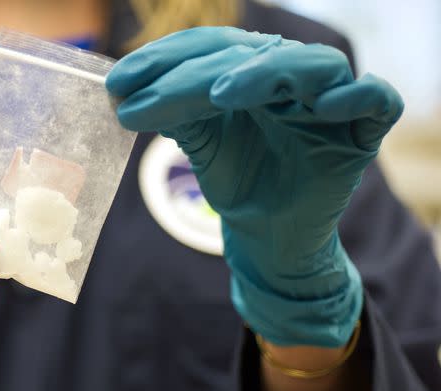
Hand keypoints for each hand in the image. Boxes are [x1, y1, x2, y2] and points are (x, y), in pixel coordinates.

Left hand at [107, 27, 402, 345]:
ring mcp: (328, 102)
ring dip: (267, 73)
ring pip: (312, 65)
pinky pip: (375, 99)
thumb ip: (174, 111)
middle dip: (191, 73)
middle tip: (142, 96)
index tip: (117, 83)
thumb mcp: (200, 143)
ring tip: (221, 93)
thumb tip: (123, 90)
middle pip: (250, 54)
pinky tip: (323, 105)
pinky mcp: (360, 133)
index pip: (212, 48)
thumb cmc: (238, 183)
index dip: (165, 58)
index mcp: (251, 73)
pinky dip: (356, 95)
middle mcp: (290, 78)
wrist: (267, 240)